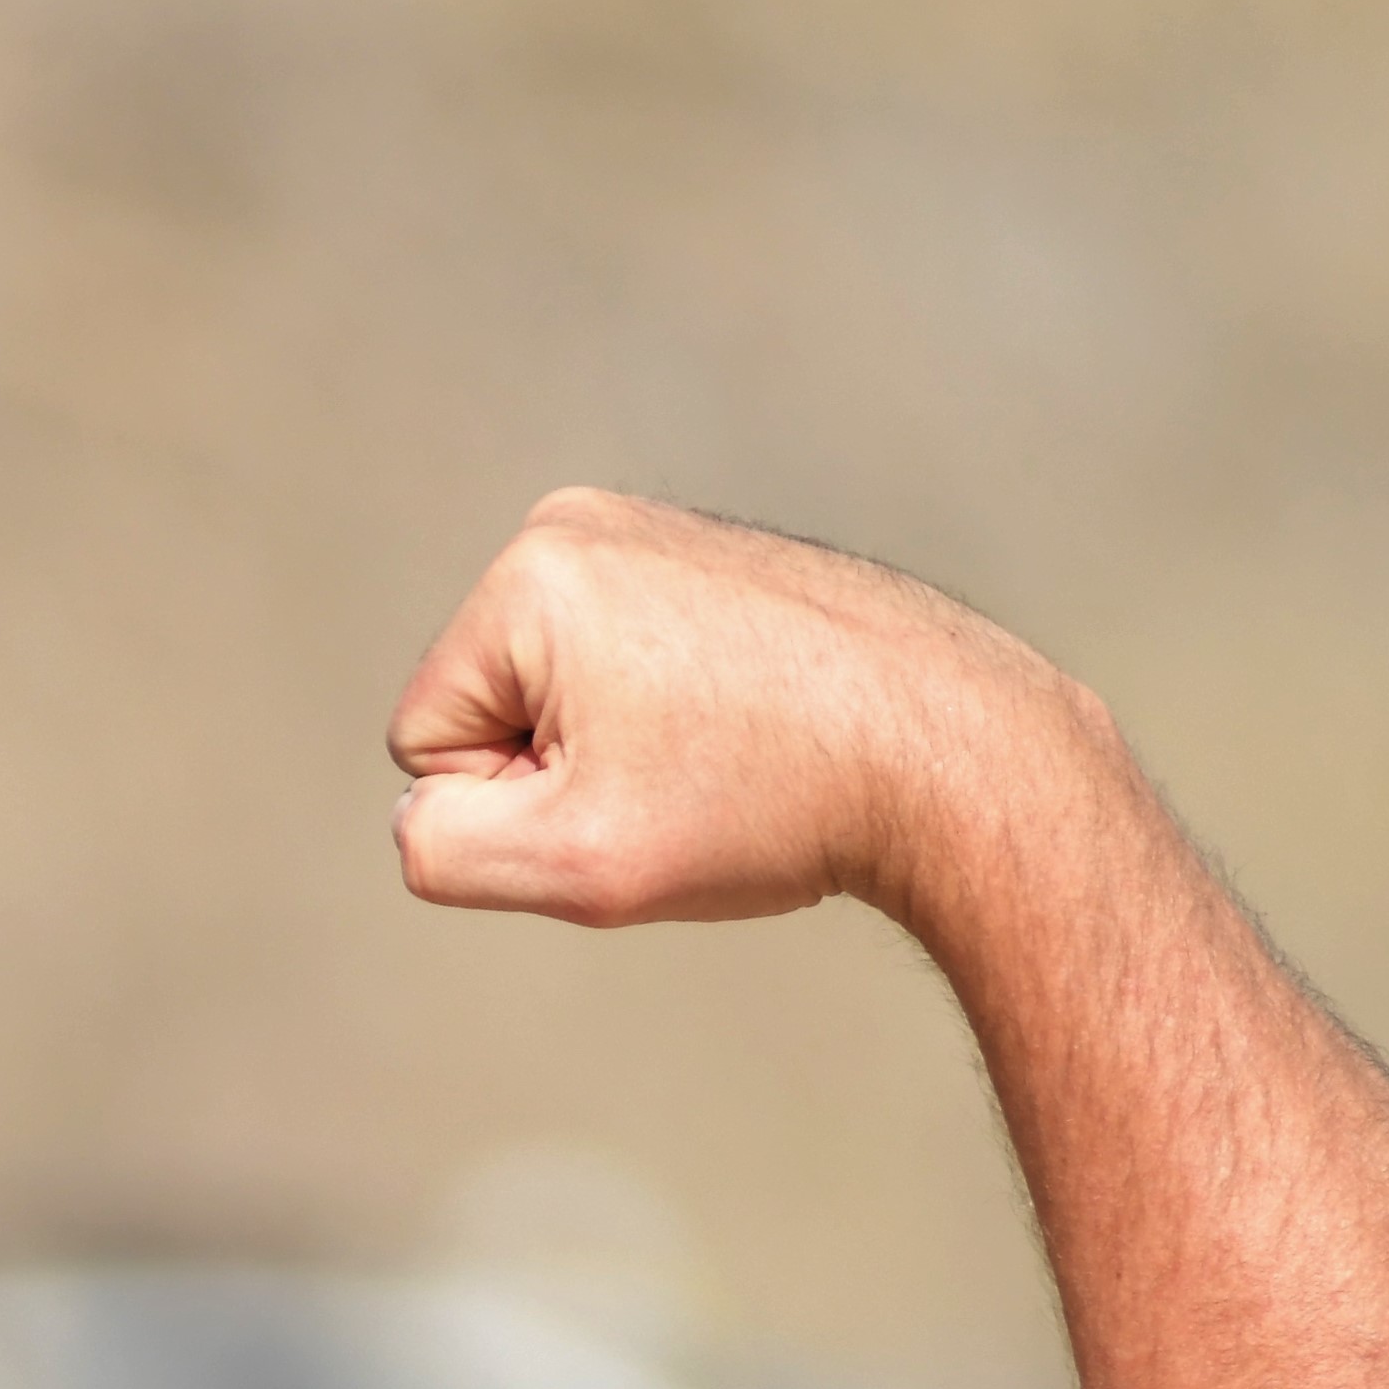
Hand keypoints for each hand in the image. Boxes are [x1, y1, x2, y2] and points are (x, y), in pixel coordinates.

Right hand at [385, 490, 1101, 929]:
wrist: (962, 755)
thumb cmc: (771, 807)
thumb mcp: (572, 864)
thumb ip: (440, 848)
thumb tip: (427, 807)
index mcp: (533, 571)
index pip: (426, 743)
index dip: (517, 810)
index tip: (636, 802)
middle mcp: (581, 523)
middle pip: (490, 709)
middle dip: (567, 774)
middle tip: (690, 786)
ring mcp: (653, 532)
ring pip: (562, 699)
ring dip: (624, 755)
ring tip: (732, 762)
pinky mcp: (710, 559)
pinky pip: (630, 675)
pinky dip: (680, 723)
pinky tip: (761, 734)